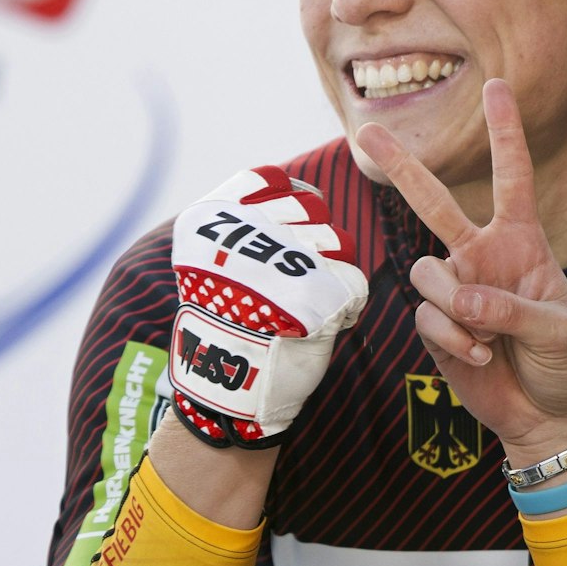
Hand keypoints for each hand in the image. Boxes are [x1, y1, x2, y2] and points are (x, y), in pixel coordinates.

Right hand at [168, 166, 369, 447]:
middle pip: (312, 204)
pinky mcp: (325, 289)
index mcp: (217, 217)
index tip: (276, 232)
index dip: (283, 202)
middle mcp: (253, 228)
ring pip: (340, 241)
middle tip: (291, 276)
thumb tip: (299, 197)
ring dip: (330, 268)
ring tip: (304, 300)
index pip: (271, 180)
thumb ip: (248, 227)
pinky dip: (343, 303)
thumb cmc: (223, 322)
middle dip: (311, 234)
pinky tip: (319, 322)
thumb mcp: (213, 261)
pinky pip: (353, 281)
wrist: (224, 385)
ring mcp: (291, 256)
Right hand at [355, 79, 566, 463]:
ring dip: (457, 307)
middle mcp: (482, 256)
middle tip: (369, 130)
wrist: (546, 415)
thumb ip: (513, 311)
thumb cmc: (564, 363)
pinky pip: (427, 317)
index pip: (513, 177)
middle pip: (435, 202)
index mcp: (522, 242)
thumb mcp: (558, 332)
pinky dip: (454, 340)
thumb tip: (464, 298)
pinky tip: (480, 358)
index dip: (505, 132)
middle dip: (403, 167)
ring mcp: (455, 289)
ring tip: (489, 338)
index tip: (497, 85)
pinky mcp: (435, 325)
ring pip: (426, 271)